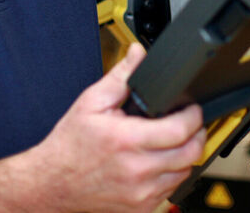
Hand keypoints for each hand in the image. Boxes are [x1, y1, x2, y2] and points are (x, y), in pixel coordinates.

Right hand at [35, 44, 205, 212]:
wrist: (52, 182)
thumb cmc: (70, 144)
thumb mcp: (92, 102)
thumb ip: (121, 76)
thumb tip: (138, 53)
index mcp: (126, 140)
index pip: (179, 130)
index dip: (193, 115)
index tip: (191, 107)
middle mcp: (137, 170)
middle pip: (190, 154)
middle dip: (197, 134)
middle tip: (192, 122)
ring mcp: (140, 193)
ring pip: (184, 173)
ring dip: (186, 155)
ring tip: (174, 140)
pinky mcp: (140, 208)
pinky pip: (170, 189)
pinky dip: (171, 174)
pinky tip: (159, 161)